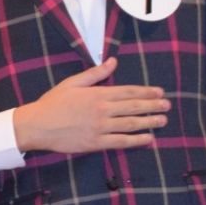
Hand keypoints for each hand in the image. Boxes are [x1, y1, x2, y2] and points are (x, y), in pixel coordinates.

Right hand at [13, 57, 168, 152]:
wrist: (37, 125)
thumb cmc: (53, 103)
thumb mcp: (72, 83)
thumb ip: (95, 73)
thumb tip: (113, 61)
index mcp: (97, 94)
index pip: (127, 91)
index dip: (145, 92)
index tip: (159, 92)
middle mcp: (102, 110)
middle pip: (133, 107)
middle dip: (152, 105)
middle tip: (167, 105)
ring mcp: (100, 127)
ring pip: (131, 124)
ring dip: (149, 121)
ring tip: (163, 120)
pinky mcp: (96, 143)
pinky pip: (121, 141)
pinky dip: (137, 140)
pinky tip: (149, 139)